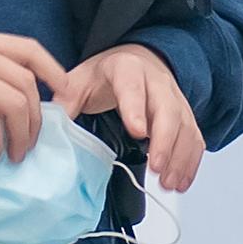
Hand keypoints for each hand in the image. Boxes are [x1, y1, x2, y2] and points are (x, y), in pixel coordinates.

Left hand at [63, 38, 201, 193]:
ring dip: (179, 157)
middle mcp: (157, 82)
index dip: (136, 109)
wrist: (136, 59)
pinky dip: (190, 161)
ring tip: (168, 184)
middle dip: (165, 141)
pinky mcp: (185, 116)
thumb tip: (48, 126)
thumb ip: (65, 102)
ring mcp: (175, 99)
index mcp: (126, 69)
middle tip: (156, 168)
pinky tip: (180, 182)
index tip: (138, 132)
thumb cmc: (105, 75)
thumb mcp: (79, 81)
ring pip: (185, 126)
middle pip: (168, 110)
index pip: (133, 87)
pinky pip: (194, 138)